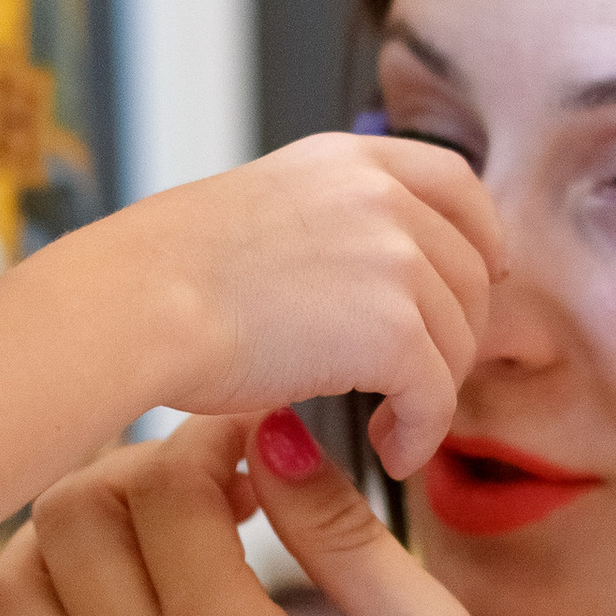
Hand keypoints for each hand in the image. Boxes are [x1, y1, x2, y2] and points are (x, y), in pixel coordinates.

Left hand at [0, 412, 515, 615]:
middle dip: (136, 466)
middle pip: (67, 518)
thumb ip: (346, 534)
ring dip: (68, 539)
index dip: (211, 436)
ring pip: (9, 593)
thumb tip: (274, 433)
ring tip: (153, 539)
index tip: (261, 442)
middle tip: (209, 480)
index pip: (161, 488)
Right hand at [117, 133, 502, 479]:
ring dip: (433, 393)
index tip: (483, 277)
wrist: (132, 305)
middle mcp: (380, 197)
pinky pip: (437, 396)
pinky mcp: (392, 331)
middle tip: (418, 381)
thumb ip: (324, 228)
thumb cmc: (163, 277)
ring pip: (458, 341)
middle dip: (455, 333)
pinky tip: (392, 455)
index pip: (457, 183)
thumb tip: (358, 282)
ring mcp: (392, 260)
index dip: (481, 237)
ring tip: (394, 430)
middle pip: (468, 273)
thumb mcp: (258, 212)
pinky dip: (421, 435)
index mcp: (347, 160)